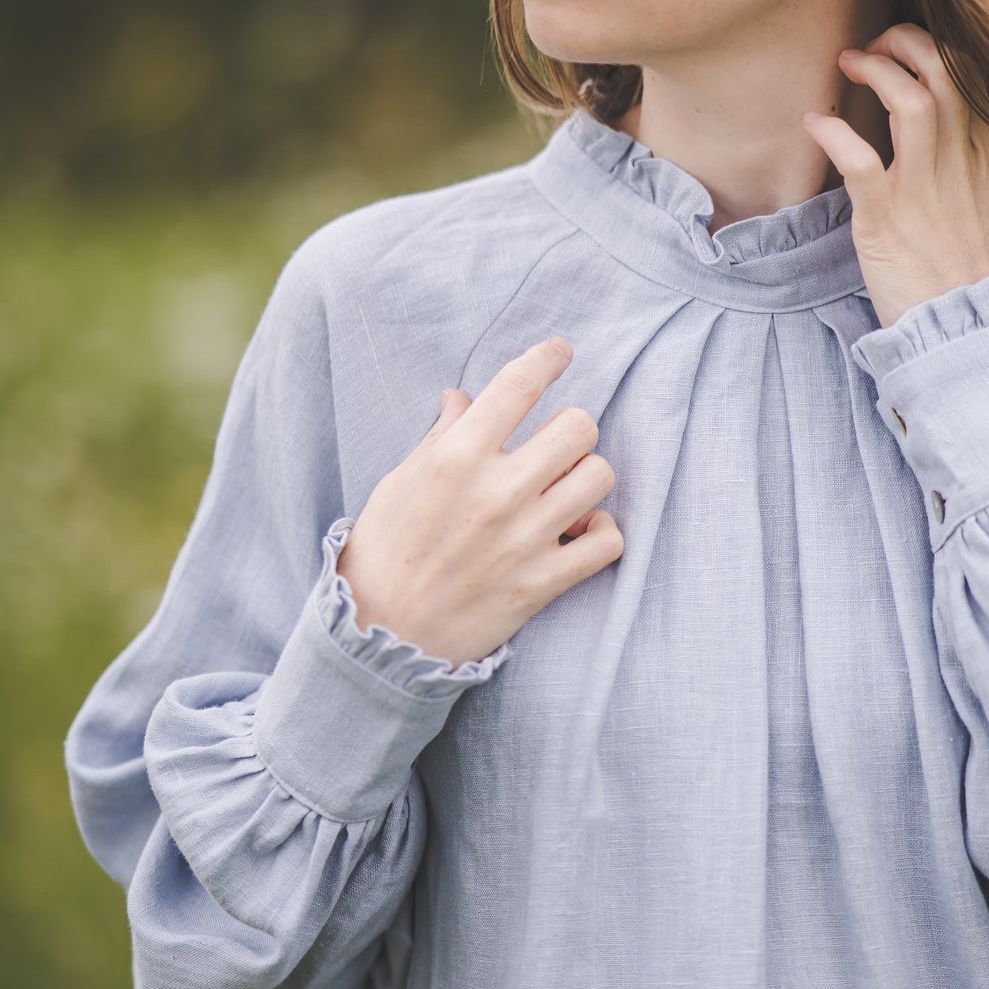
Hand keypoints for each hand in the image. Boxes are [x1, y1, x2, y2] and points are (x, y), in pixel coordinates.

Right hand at [335, 339, 622, 666]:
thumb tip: (462, 398)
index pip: (518, 385)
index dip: (547, 357)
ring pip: (600, 476)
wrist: (380, 636)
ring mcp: (524, 539)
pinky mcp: (542, 583)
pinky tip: (579, 531)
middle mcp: (496, 493)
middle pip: (578, 426)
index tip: (559, 351)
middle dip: (571, 428)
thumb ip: (441, 437)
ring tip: (564, 491)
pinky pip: (608, 542)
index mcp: (456, 458)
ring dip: (587, 478)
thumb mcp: (400, 482)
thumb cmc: (385, 551)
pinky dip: (601, 532)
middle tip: (553, 446)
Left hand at [802, 23, 988, 330]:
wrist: (975, 344)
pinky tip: (815, 123)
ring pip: (909, 103)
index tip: (914, 49)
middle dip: (908, 42)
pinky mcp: (885, 220)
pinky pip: (859, 163)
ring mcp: (922, 192)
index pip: (973, 82)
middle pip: (944, 76)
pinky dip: (834, 135)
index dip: (943, 50)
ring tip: (851, 61)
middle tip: (877, 42)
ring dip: (878, 72)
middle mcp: (959, 167)